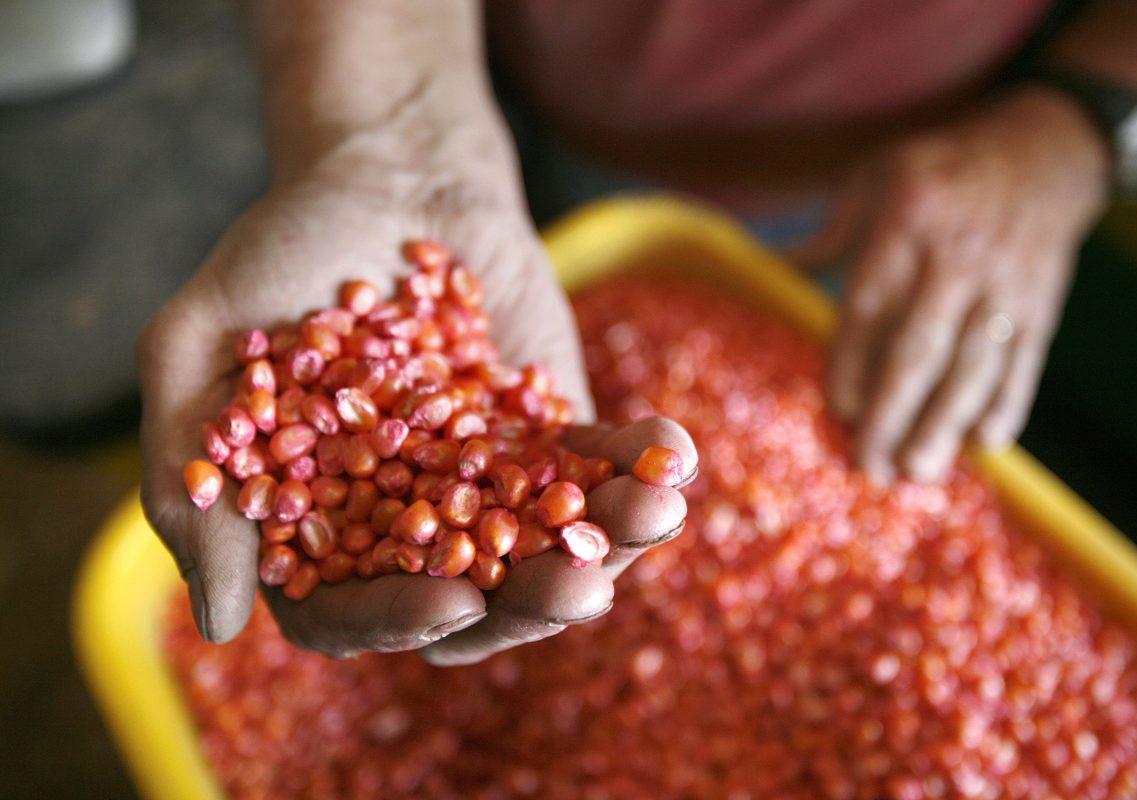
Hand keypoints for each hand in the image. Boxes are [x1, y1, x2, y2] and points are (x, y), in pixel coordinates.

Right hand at [137, 120, 695, 663]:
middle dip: (531, 603)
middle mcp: (409, 521)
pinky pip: (599, 470)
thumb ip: (190, 476)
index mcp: (321, 525)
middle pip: (471, 603)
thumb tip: (227, 625)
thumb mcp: (197, 346)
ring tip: (653, 515)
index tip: (454, 601)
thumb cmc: (284, 253)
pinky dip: (638, 466)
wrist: (391, 169)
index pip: (352, 612)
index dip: (399, 622)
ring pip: (549, 551)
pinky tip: (672, 455)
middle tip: (581, 586)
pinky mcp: (553, 431)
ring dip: (610, 545)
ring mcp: (489, 482)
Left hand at [825, 88, 1108, 482]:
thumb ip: (829, 233)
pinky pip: (1024, 360)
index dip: (855, 362)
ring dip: (946, 421)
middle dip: (894, 412)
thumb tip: (766, 266)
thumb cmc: (943, 168)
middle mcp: (957, 256)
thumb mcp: (878, 176)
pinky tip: (986, 444)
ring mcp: (1004, 282)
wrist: (1046, 149)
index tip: (840, 411)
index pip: (873, 305)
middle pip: (921, 346)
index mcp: (907, 221)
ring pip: (973, 363)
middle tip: (872, 467)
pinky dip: (1007, 403)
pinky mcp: (1042, 302)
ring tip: (921, 471)